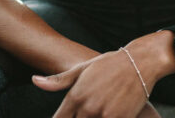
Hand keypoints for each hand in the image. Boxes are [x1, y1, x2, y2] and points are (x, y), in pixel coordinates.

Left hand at [32, 50, 153, 117]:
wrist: (140, 62)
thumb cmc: (109, 64)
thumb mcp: (82, 69)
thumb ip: (58, 80)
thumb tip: (34, 80)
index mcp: (75, 95)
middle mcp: (87, 107)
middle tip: (85, 111)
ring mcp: (104, 114)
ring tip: (98, 110)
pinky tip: (108, 113)